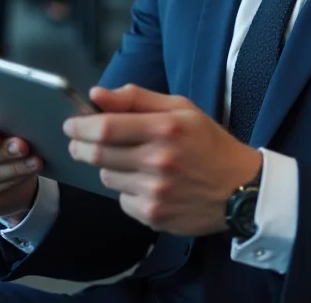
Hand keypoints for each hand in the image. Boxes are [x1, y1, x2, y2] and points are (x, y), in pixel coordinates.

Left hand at [65, 85, 261, 236]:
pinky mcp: (153, 216)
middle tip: (81, 141)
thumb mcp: (181, 108)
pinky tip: (146, 182)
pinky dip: (125, 189)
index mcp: (165, 129)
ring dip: (107, 167)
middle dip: (81, 146)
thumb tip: (97, 94)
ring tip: (128, 160)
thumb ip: (137, 99)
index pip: (106, 127)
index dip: (80, 125)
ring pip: (106, 178)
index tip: (71, 124)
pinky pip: (121, 200)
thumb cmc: (208, 142)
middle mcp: (158, 161)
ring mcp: (154, 192)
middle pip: (98, 154)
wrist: (240, 189)